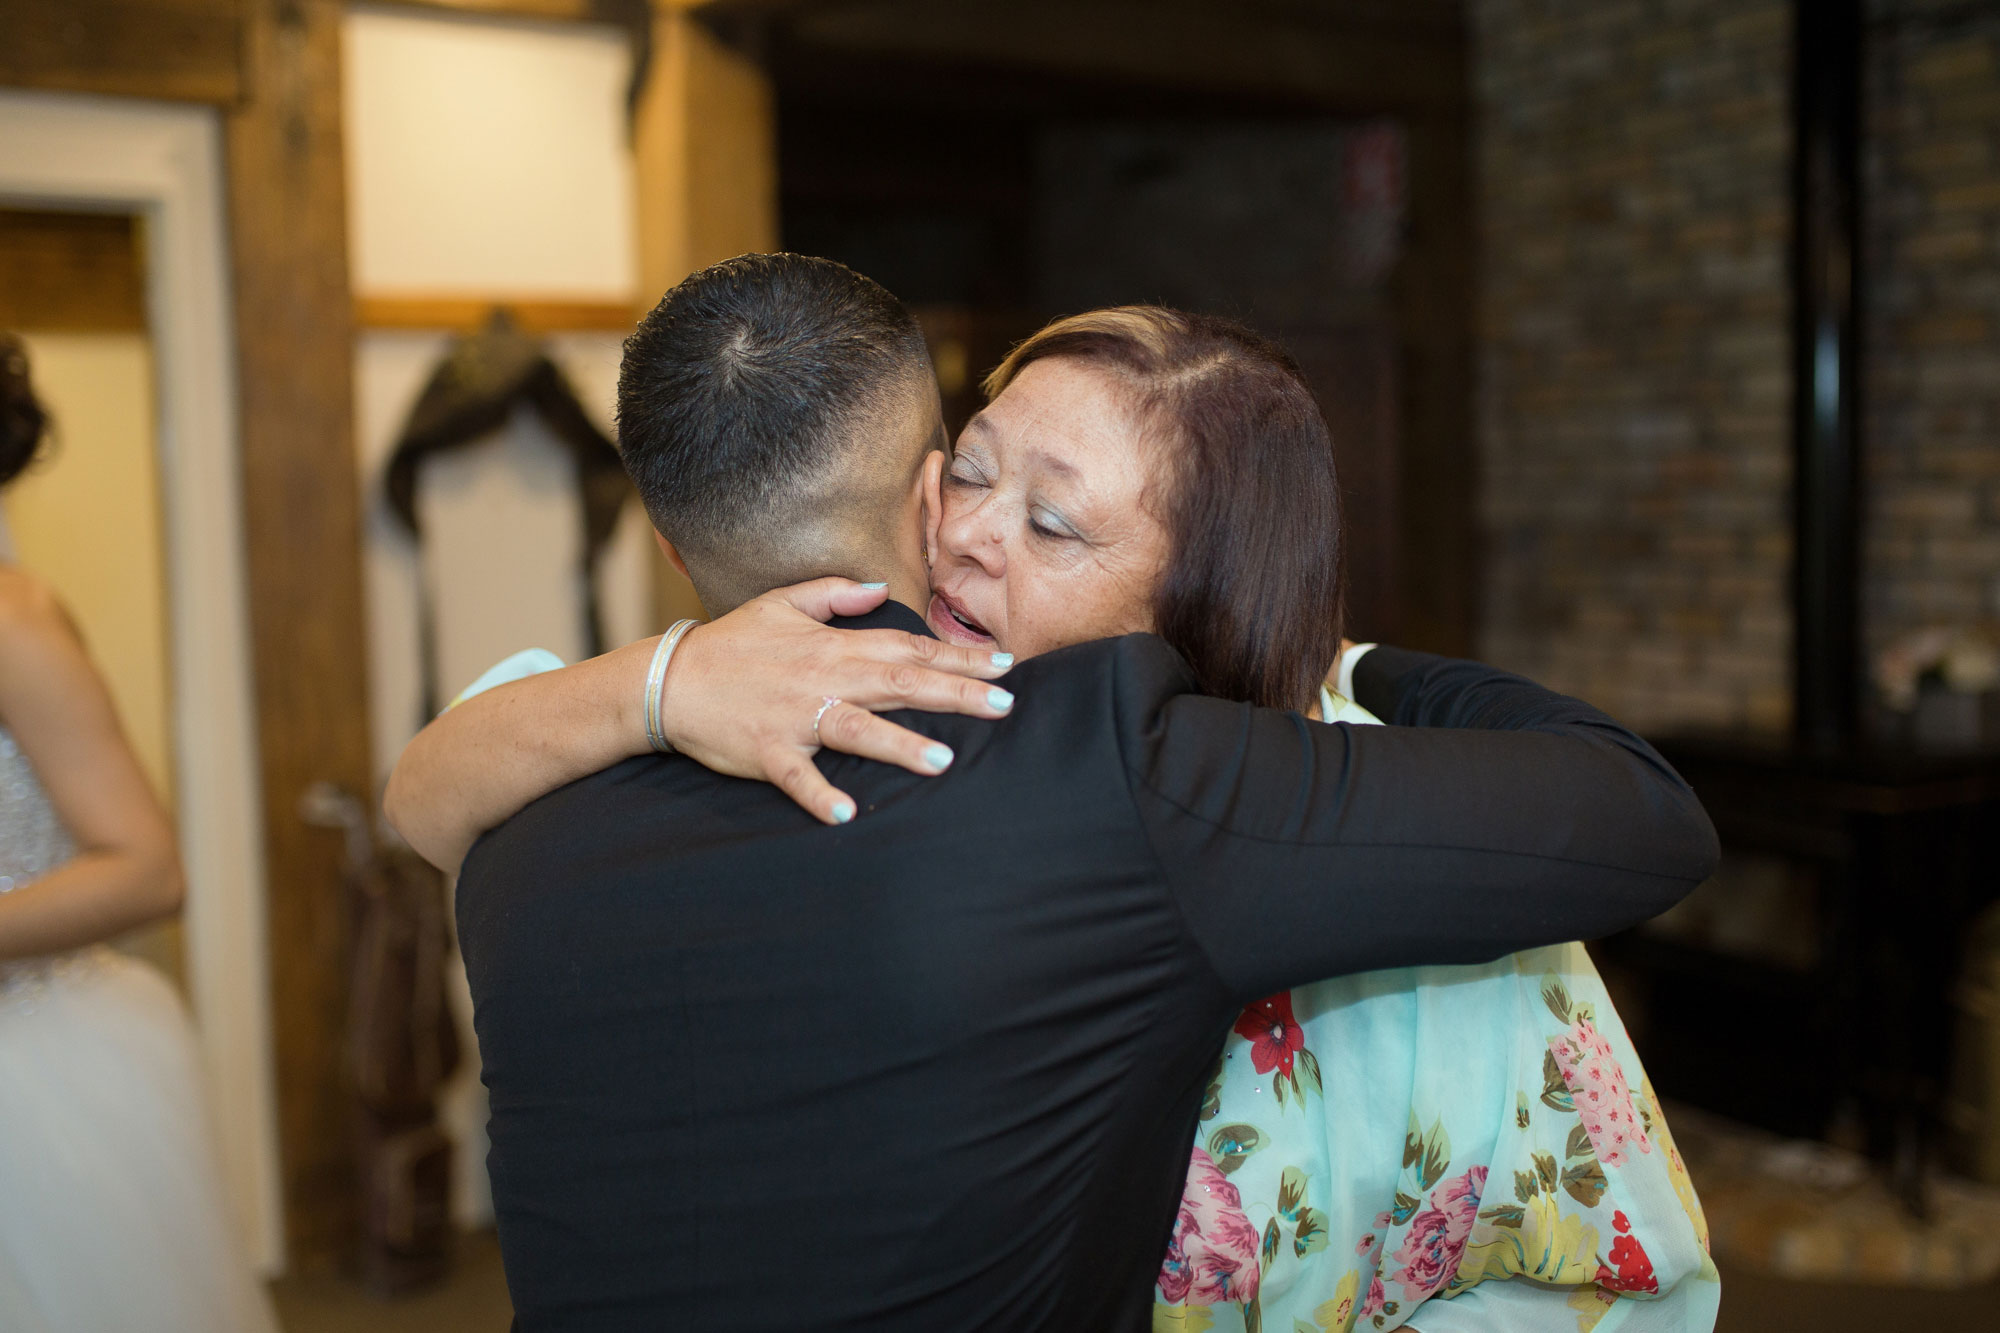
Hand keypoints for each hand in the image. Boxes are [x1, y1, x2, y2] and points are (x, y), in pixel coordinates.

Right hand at [658, 579, 1016, 823]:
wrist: (669, 678)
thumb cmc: (730, 643)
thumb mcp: (781, 603)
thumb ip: (834, 594)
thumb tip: (879, 588)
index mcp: (832, 646)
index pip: (907, 648)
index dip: (956, 655)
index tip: (1003, 663)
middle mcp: (821, 678)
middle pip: (898, 684)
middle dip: (954, 694)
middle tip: (1004, 705)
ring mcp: (795, 716)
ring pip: (855, 729)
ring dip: (899, 745)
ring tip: (943, 760)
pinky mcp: (766, 750)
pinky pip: (796, 776)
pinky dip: (819, 794)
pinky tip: (846, 814)